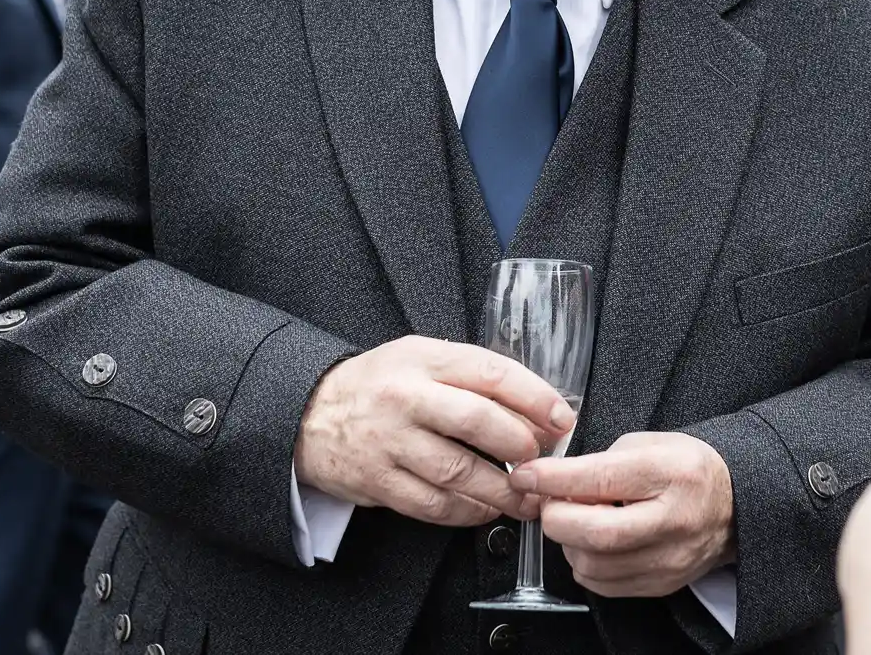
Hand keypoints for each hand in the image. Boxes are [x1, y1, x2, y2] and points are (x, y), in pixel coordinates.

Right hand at [295, 336, 574, 527]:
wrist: (308, 413)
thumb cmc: (380, 384)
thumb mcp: (421, 357)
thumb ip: (471, 376)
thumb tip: (536, 408)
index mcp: (423, 359)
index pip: (490, 373)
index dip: (535, 398)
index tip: (562, 419)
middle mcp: (405, 398)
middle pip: (476, 422)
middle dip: (521, 445)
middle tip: (544, 461)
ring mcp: (389, 442)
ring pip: (458, 471)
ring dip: (502, 491)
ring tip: (526, 498)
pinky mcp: (377, 481)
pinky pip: (432, 504)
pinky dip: (467, 512)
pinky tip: (485, 510)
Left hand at [511, 431, 735, 597]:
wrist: (732, 505)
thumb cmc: (686, 468)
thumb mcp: (649, 443)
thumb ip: (602, 460)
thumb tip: (555, 480)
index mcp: (670, 473)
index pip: (600, 479)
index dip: (553, 479)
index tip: (527, 475)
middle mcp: (672, 521)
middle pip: (594, 533)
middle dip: (556, 516)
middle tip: (550, 501)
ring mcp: (668, 560)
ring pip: (592, 564)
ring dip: (569, 541)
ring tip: (578, 520)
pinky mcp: (660, 585)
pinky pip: (602, 584)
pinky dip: (585, 562)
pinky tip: (593, 542)